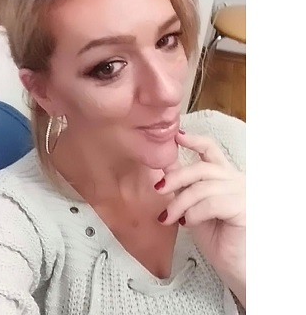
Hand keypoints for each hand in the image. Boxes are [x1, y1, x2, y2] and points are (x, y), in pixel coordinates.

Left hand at [155, 130, 245, 305]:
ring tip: (169, 218)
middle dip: (176, 177)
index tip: (176, 135)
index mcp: (224, 177)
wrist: (238, 267)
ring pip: (202, 186)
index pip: (211, 150)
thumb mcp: (194, 208)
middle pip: (201, 167)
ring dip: (180, 203)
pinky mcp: (244, 207)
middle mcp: (236, 180)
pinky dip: (194, 213)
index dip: (193, 140)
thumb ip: (184, 188)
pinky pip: (211, 203)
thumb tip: (165, 169)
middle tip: (158, 189)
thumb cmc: (218, 239)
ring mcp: (242, 192)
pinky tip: (188, 224)